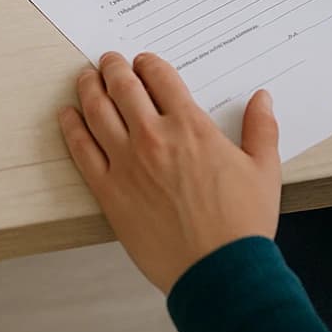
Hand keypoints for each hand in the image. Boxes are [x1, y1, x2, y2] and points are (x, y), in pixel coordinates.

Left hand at [59, 52, 280, 293]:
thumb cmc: (242, 223)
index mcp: (191, 127)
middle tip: (109, 61)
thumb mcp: (264, 170)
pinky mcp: (109, 192)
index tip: (143, 62)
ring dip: (89, 88)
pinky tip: (67, 116)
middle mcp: (154, 137)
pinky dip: (71, 128)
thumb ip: (261, 128)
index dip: (149, 64)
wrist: (219, 271)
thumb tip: (262, 98)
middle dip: (114, 68)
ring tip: (85, 78)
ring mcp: (127, 163)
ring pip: (97, 111)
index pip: (161, 78)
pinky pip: (81, 151)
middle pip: (124, 87)